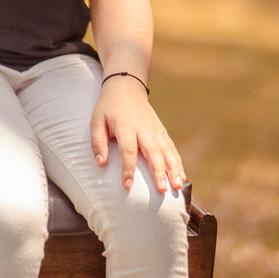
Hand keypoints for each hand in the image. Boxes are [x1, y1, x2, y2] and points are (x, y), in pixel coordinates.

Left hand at [90, 77, 185, 193]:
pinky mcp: (161, 130)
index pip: (128, 150)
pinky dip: (177, 162)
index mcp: (125, 126)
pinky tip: (181, 175)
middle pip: (153, 152)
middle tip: (162, 190)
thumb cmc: (109, 107)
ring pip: (167, 150)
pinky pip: (171, 148)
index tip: (127, 185)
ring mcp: (155, 129)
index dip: (128, 169)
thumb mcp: (96, 120)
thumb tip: (100, 163)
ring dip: (173, 169)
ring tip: (177, 186)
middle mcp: (143, 128)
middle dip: (158, 172)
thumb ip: (97, 142)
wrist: (126, 87)